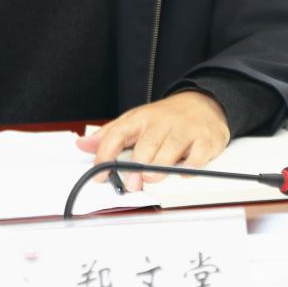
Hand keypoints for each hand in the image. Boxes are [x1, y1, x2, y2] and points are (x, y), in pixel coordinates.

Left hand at [75, 91, 228, 191]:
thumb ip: (109, 135)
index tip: (100, 174)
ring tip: (151, 177)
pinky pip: (199, 154)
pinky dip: (191, 165)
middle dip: (137, 165)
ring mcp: (184, 131)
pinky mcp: (205, 139)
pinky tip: (184, 173)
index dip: (106, 155)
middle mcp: (161, 124)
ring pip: (171, 148)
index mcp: (140, 119)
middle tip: (130, 184)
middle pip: (147, 143)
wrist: (203, 103)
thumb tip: (82, 145)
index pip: (118, 135)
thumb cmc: (164, 117)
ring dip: (160, 165)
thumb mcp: (134, 120)